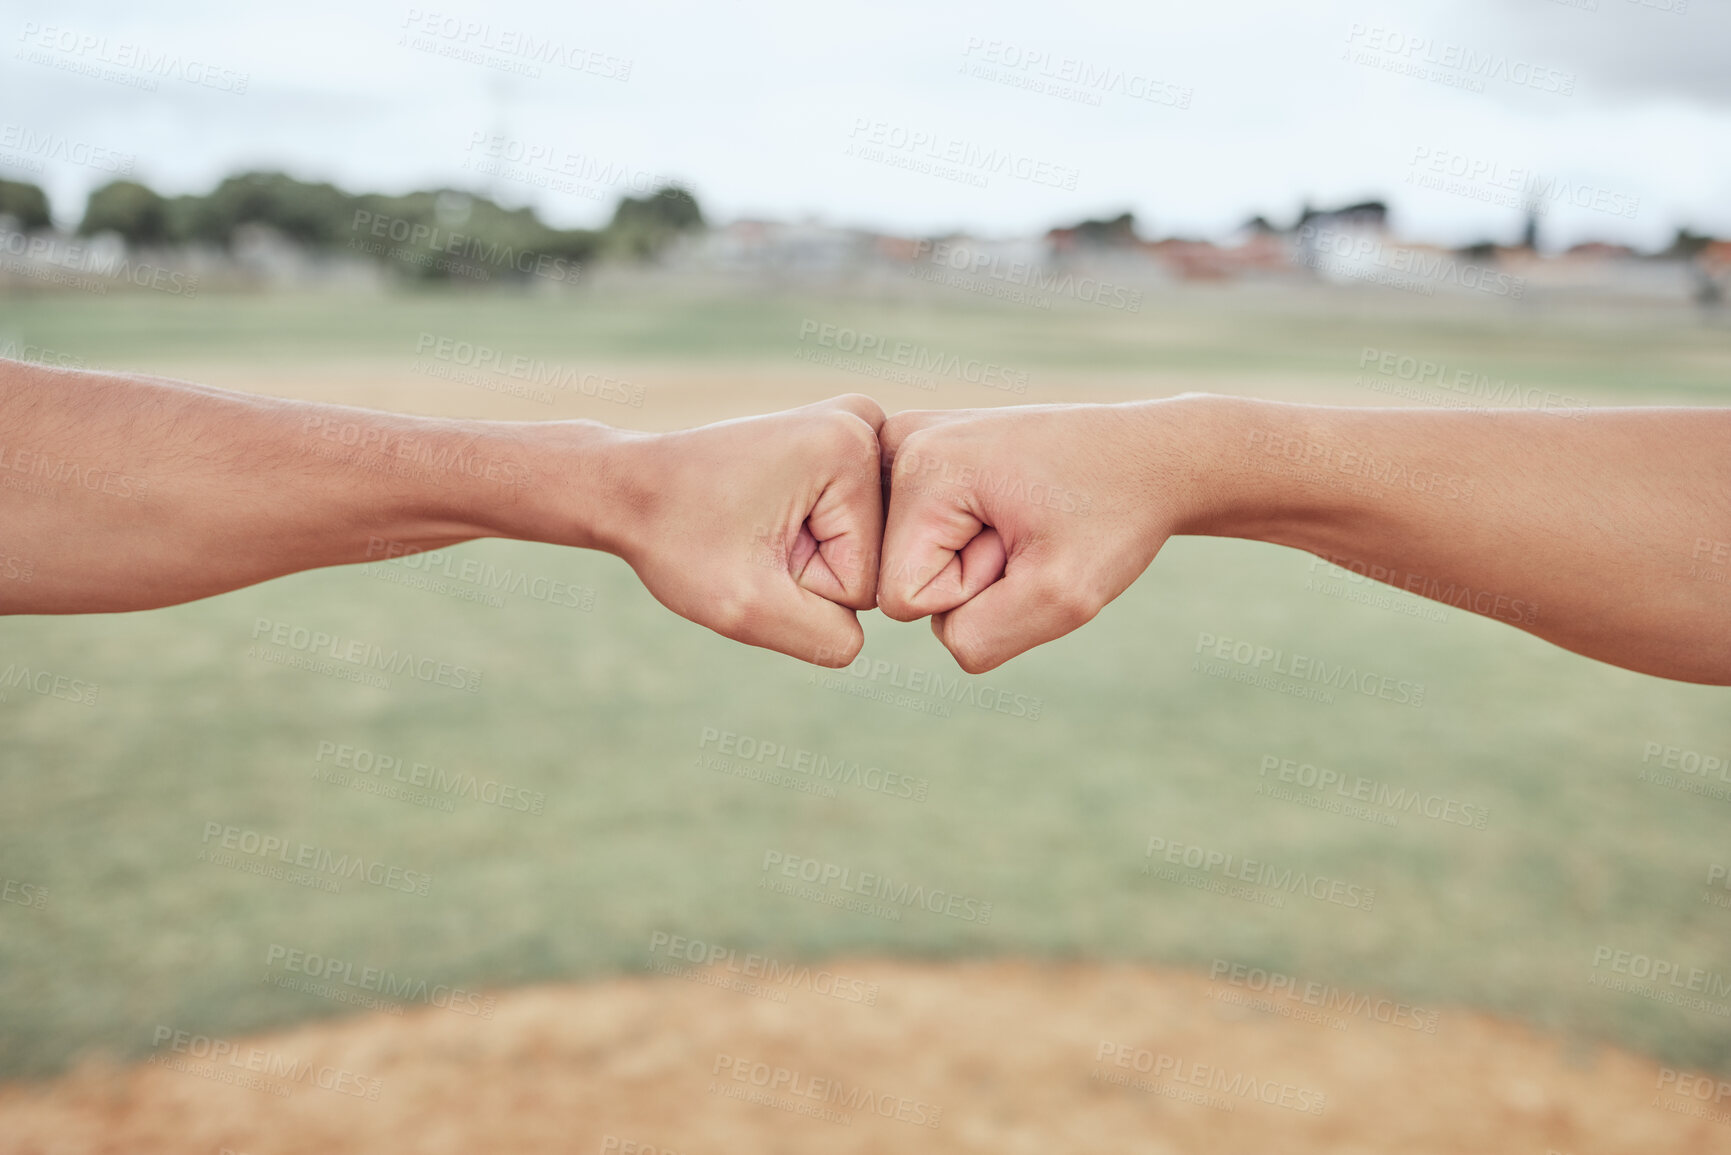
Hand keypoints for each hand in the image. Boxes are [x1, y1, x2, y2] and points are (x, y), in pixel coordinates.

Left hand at [596, 394, 885, 665]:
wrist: (631, 487)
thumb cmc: (678, 539)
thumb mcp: (747, 609)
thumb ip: (828, 639)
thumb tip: (872, 632)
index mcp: (852, 446)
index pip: (866, 582)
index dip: (803, 586)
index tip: (752, 546)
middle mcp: (866, 424)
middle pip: (874, 561)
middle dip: (811, 570)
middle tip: (751, 537)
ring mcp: (858, 430)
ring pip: (865, 549)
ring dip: (809, 556)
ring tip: (757, 525)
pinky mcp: (843, 445)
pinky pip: (853, 529)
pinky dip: (810, 538)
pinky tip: (769, 513)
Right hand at [877, 401, 1195, 672]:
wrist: (1151, 456)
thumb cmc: (1114, 516)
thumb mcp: (1061, 597)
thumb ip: (978, 638)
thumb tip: (932, 633)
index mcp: (920, 466)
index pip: (904, 599)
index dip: (974, 593)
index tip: (1024, 544)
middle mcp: (900, 442)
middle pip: (900, 578)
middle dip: (971, 575)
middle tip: (1030, 529)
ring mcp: (907, 440)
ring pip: (910, 559)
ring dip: (971, 558)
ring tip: (1024, 516)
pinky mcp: (923, 450)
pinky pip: (922, 537)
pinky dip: (968, 537)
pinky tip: (1010, 504)